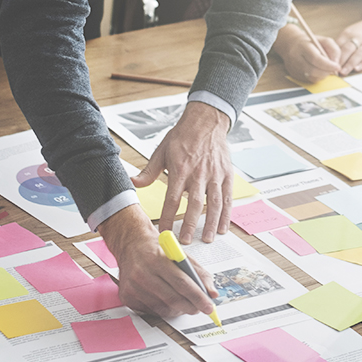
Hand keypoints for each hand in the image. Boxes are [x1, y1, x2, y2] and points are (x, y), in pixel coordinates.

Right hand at [98, 206, 218, 316]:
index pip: (182, 283)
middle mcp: (142, 273)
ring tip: (185, 304)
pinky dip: (164, 310)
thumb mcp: (180, 254)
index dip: (198, 297)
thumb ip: (198, 273)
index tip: (209, 306)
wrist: (130, 244)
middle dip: (191, 307)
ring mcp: (132, 287)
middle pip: (173, 299)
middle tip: (200, 308)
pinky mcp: (127, 296)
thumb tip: (212, 293)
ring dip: (178, 310)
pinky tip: (167, 302)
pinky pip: (151, 311)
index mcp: (156, 259)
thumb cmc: (157, 249)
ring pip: (162, 308)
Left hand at [132, 101, 232, 243]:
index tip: (163, 231)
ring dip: (210, 223)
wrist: (206, 120)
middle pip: (194, 204)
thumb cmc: (183, 136)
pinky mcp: (227, 175)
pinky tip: (222, 227)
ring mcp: (215, 175)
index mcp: (180, 169)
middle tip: (184, 241)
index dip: (167, 216)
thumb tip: (133, 182)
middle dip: (189, 224)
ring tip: (206, 238)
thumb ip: (149, 171)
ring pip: (214, 203)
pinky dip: (226, 214)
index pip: (172, 198)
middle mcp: (199, 173)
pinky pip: (228, 198)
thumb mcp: (162, 150)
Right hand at [280, 35, 340, 82]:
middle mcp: (296, 58)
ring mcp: (294, 68)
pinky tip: (320, 70)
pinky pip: (310, 80)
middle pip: (313, 70)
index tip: (337, 66)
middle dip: (327, 71)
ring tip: (326, 68)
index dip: (328, 65)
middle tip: (334, 69)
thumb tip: (336, 62)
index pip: (315, 58)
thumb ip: (333, 49)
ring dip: (323, 75)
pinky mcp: (295, 75)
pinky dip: (318, 77)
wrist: (291, 45)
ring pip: (312, 77)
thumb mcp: (323, 40)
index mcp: (303, 47)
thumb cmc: (309, 42)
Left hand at [334, 17, 361, 75]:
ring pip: (357, 54)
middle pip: (347, 49)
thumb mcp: (350, 32)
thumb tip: (329, 56)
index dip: (332, 55)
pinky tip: (356, 69)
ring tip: (342, 72)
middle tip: (333, 69)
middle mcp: (358, 38)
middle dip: (339, 60)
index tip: (327, 63)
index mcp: (349, 33)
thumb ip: (341, 43)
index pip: (338, 44)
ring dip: (349, 64)